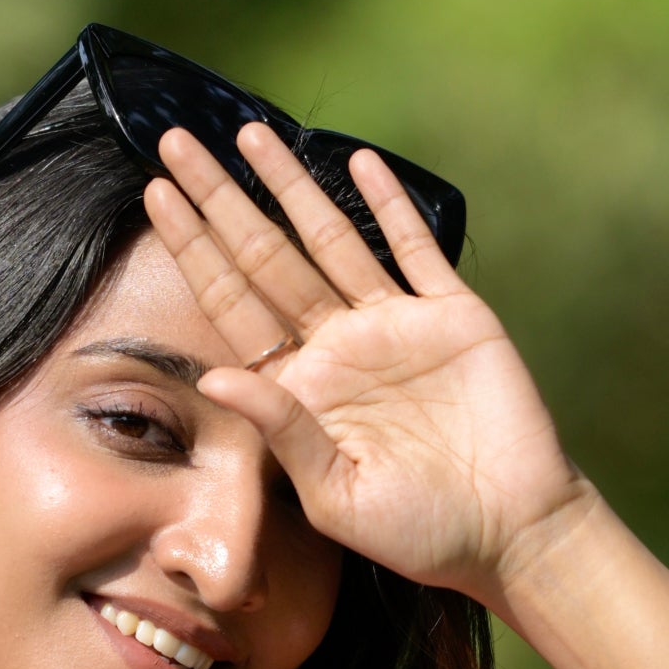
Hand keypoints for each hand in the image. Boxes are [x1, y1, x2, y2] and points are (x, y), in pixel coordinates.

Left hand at [144, 119, 599, 610]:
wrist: (512, 533)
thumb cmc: (419, 533)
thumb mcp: (334, 496)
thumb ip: (281, 432)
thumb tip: (210, 380)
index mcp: (302, 388)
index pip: (233, 304)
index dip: (195, 249)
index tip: (156, 196)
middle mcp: (339, 345)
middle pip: (267, 256)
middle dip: (222, 199)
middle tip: (176, 141)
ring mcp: (394, 325)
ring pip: (331, 238)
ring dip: (292, 185)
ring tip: (251, 135)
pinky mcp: (452, 316)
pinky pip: (416, 249)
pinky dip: (391, 204)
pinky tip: (359, 162)